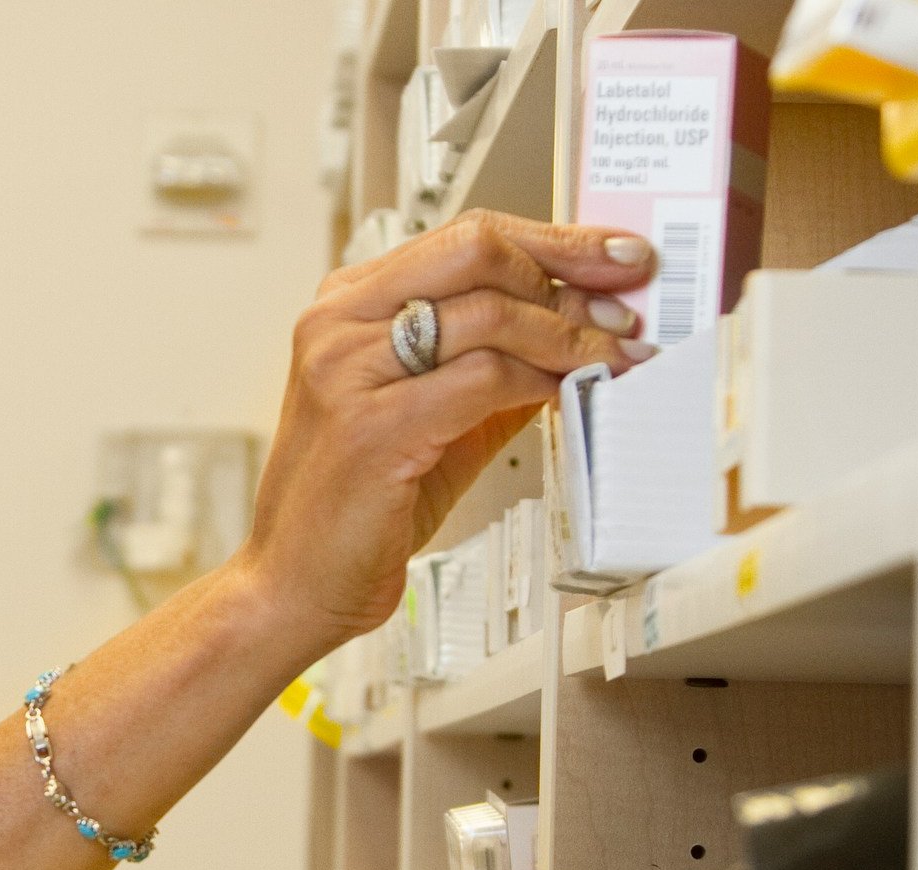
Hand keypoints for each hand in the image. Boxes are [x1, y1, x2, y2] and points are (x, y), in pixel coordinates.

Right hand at [233, 210, 659, 648]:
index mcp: (346, 307)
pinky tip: (568, 396)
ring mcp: (347, 372)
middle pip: (476, 251)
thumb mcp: (434, 416)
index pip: (464, 237)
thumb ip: (492, 366)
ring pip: (490, 314)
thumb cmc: (357, 506)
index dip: (553, 240)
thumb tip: (580, 329)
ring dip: (570, 335)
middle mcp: (338, 326)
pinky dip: (542, 383)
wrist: (295, 583)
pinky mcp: (372, 427)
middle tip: (622, 308)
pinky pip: (484, 380)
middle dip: (568, 269)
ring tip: (614, 358)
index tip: (613, 256)